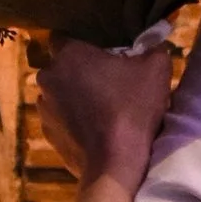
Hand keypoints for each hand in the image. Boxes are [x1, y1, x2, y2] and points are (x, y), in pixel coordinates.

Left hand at [34, 36, 175, 192]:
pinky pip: (60, 119)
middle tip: (105, 81)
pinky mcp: (47, 134)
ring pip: (59, 93)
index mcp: (68, 55)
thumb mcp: (156, 69)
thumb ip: (152, 47)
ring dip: (74, 96)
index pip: (63, 36)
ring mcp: (44, 108)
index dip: (80, 42)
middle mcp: (48, 77)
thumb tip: (152, 44)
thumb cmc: (133, 109)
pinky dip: (72, 121)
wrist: (115, 165)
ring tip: (100, 108)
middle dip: (78, 71)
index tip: (98, 52)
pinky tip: (94, 129)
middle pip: (61, 67)